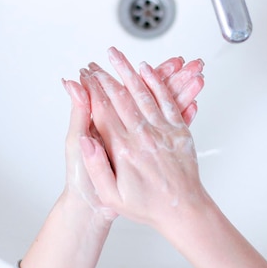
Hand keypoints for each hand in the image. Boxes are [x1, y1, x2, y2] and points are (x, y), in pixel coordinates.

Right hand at [78, 47, 209, 229]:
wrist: (183, 211)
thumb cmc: (147, 206)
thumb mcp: (111, 195)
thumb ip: (96, 167)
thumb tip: (85, 140)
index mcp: (123, 150)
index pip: (102, 111)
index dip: (91, 91)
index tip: (83, 78)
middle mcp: (143, 136)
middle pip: (120, 97)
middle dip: (105, 76)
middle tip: (95, 63)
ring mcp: (163, 131)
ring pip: (143, 92)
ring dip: (128, 71)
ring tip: (116, 56)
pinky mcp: (178, 131)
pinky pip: (167, 99)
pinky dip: (156, 82)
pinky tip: (147, 70)